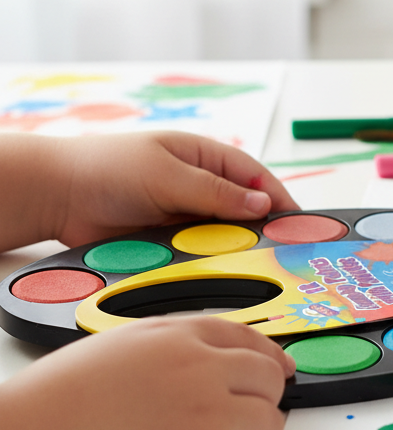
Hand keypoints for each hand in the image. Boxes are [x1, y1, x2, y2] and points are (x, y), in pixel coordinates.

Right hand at [0, 316, 293, 429]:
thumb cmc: (58, 401)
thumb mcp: (122, 343)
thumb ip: (175, 343)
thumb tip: (211, 355)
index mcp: (183, 338)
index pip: (252, 340)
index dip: (272, 357)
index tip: (282, 370)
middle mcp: (202, 372)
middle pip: (269, 381)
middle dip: (263, 398)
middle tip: (245, 416)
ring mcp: (205, 420)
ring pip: (268, 425)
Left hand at [52, 132, 299, 247]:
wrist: (57, 195)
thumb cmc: (109, 167)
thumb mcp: (168, 175)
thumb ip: (215, 192)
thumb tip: (262, 203)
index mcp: (205, 156)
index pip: (255, 175)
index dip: (278, 197)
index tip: (298, 222)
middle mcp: (199, 184)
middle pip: (243, 208)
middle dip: (261, 228)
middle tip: (282, 252)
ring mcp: (183, 212)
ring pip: (221, 234)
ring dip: (233, 248)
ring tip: (254, 267)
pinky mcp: (167, 238)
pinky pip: (196, 252)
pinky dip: (207, 262)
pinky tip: (218, 273)